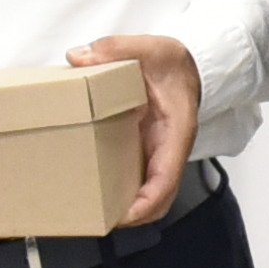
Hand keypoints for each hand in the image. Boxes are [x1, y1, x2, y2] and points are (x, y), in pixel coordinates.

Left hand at [72, 33, 202, 227]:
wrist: (190, 64)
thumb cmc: (172, 61)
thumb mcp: (147, 47)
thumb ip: (114, 49)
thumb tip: (78, 57)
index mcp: (175, 131)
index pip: (167, 178)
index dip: (147, 201)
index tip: (125, 215)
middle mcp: (168, 149)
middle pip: (159, 198)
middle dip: (133, 216)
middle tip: (100, 220)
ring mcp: (158, 152)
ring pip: (150, 194)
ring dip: (128, 208)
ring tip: (95, 213)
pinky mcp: (147, 150)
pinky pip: (140, 179)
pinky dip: (123, 192)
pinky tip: (97, 189)